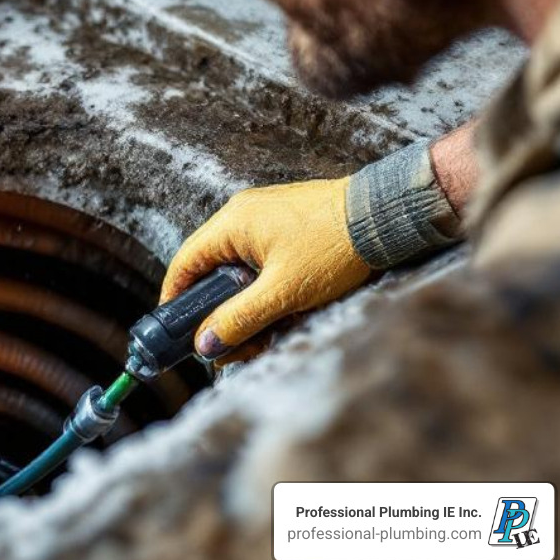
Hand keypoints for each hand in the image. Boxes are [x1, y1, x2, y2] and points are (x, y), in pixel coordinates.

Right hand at [159, 178, 371, 361]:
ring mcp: (264, 216)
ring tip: (264, 334)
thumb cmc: (335, 247)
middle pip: (211, 269)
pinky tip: (282, 310)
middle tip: (228, 345)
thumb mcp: (284, 292)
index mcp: (232, 223)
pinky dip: (263, 286)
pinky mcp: (286, 224)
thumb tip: (204, 343)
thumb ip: (240, 318)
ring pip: (239, 267)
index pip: (186, 263)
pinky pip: (261, 259)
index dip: (176, 298)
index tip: (174, 329)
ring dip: (245, 303)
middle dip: (218, 311)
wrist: (385, 216)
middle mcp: (241, 214)